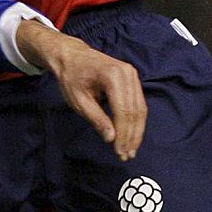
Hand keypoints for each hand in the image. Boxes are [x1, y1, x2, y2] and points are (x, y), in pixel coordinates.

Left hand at [15, 21, 145, 158]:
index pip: (123, 111)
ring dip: (137, 131)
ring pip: (141, 109)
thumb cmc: (71, 77)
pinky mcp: (133, 78)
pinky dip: (136, 121)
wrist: (72, 55)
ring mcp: (132, 74)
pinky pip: (138, 103)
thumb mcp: (78, 100)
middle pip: (136, 111)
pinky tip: (131, 135)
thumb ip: (96, 119)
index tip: (120, 152)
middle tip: (127, 155)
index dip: (123, 134)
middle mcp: (127, 73)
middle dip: (132, 136)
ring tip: (130, 150)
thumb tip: (111, 138)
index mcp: (113, 76)